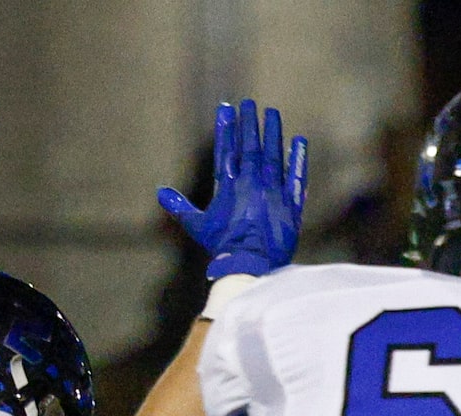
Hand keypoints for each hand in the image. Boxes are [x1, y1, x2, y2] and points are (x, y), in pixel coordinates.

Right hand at [159, 100, 310, 280]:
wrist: (252, 266)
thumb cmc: (223, 247)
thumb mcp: (198, 226)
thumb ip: (181, 207)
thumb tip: (160, 193)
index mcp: (229, 186)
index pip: (227, 150)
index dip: (227, 128)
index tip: (228, 108)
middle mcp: (252, 184)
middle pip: (251, 147)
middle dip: (250, 124)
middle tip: (251, 103)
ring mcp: (273, 193)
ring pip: (274, 156)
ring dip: (273, 133)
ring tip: (272, 114)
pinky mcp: (291, 205)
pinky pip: (296, 177)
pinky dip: (298, 159)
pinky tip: (300, 141)